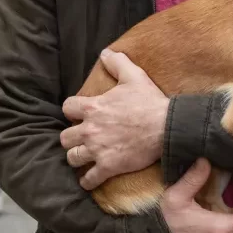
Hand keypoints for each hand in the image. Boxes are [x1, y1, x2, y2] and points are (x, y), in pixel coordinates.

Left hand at [61, 49, 169, 189]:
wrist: (166, 126)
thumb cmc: (150, 102)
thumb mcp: (134, 76)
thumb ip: (117, 63)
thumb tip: (105, 52)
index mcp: (93, 108)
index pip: (67, 108)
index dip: (72, 111)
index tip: (79, 115)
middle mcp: (90, 130)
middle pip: (65, 137)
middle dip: (71, 137)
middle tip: (82, 137)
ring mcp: (98, 150)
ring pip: (72, 157)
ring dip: (77, 157)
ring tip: (84, 157)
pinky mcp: (108, 166)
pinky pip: (89, 179)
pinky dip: (88, 180)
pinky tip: (90, 179)